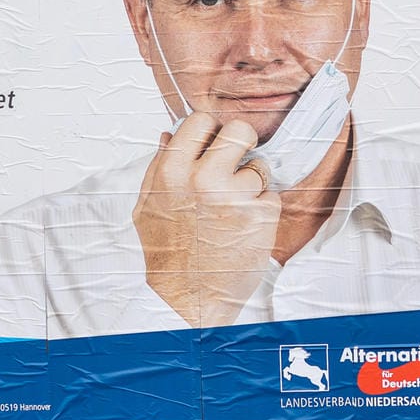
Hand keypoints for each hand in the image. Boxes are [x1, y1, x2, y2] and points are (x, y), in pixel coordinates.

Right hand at [133, 113, 281, 327]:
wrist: (188, 299)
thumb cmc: (167, 256)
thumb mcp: (147, 207)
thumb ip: (157, 168)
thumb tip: (167, 135)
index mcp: (171, 172)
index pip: (200, 121)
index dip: (211, 131)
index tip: (215, 144)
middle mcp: (203, 179)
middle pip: (240, 131)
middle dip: (242, 144)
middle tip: (238, 162)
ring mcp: (235, 196)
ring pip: (259, 167)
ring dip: (252, 185)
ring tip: (234, 210)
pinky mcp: (261, 216)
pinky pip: (271, 197)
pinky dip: (262, 211)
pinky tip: (244, 229)